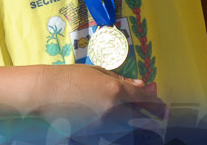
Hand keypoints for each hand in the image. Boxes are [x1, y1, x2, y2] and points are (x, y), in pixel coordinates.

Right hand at [37, 63, 167, 122]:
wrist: (44, 93)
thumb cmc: (69, 76)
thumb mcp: (97, 72)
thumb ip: (120, 80)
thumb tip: (141, 86)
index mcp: (114, 90)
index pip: (143, 98)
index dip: (155, 101)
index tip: (162, 104)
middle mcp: (112, 110)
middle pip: (139, 116)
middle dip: (150, 115)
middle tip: (157, 114)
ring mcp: (102, 125)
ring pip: (127, 126)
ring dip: (134, 121)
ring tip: (136, 117)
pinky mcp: (92, 134)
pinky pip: (111, 131)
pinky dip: (116, 126)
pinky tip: (112, 120)